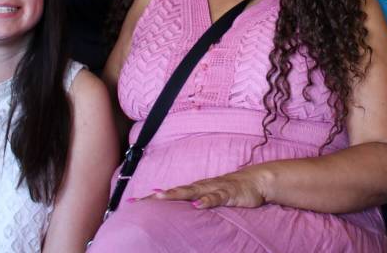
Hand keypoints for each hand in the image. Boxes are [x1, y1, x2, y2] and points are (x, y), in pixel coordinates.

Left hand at [148, 168, 268, 208]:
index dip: (151, 199)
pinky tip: (198, 205)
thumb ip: (193, 200)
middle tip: (139, 202)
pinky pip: (216, 197)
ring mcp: (214, 188)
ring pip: (192, 191)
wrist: (256, 180)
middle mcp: (201, 186)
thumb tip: (172, 201)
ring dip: (177, 194)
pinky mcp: (228, 193)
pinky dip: (207, 201)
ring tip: (161, 197)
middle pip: (175, 191)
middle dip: (157, 197)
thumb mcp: (210, 196)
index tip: (130, 203)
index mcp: (195, 189)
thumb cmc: (232, 189)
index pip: (170, 193)